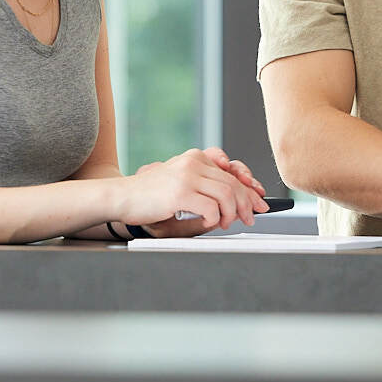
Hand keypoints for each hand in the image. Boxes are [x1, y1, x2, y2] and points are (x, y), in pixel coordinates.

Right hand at [119, 149, 268, 237]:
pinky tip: (210, 223)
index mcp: (196, 158)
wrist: (122, 197)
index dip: (249, 187)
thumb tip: (236, 208)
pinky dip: (215, 218)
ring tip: (227, 223)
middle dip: (247, 203)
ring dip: (232, 213)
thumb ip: (207, 192)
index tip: (259, 200)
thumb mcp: (183, 188)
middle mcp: (194, 162)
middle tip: (251, 218)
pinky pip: (211, 207)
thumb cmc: (151, 196)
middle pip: (233, 182)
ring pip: (226, 194)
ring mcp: (187, 175)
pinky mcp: (180, 192)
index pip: (232, 171)